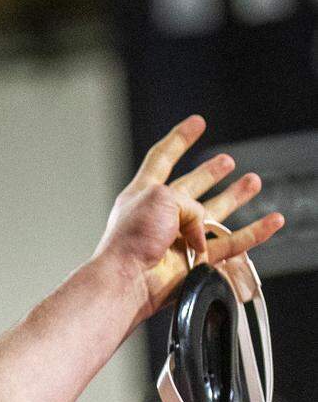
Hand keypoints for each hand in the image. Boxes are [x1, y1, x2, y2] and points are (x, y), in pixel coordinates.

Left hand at [94, 115, 283, 322]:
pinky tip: (272, 221)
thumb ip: (188, 202)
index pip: (163, 158)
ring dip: (234, 197)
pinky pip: (231, 243)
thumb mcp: (160, 198)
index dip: (180, 139)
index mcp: (145, 193)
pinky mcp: (197, 261)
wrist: (129, 279)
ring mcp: (180, 238)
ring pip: (215, 214)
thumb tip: (203, 226)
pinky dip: (254, 232)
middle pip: (191, 186)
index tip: (197, 123)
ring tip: (252, 182)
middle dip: (209, 173)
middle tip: (226, 162)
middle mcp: (161, 214)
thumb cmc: (131, 238)